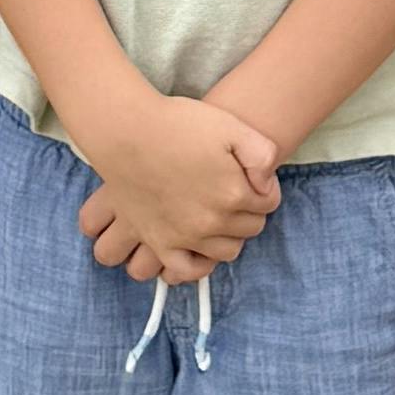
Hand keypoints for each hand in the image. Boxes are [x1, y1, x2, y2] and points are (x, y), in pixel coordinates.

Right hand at [75, 93, 280, 275]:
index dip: (264, 187)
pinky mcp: (159, 241)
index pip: (268, 203)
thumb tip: (267, 185)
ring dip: (229, 234)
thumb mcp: (231, 125)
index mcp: (233, 194)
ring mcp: (185, 236)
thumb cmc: (178, 124)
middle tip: (235, 190)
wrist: (127, 131)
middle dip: (249, 210)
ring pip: (226, 251)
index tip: (252, 176)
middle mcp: (212, 222)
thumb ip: (262, 155)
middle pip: (249, 228)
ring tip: (219, 214)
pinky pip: (186, 270)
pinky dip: (198, 265)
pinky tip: (199, 247)